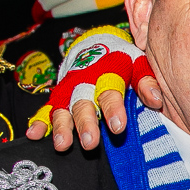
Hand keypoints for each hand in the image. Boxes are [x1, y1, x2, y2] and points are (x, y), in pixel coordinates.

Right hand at [23, 45, 161, 149]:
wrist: (95, 45)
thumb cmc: (121, 61)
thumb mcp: (137, 65)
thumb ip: (147, 82)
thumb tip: (156, 100)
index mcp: (106, 75)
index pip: (110, 93)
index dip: (113, 109)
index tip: (118, 127)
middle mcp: (84, 84)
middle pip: (83, 105)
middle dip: (86, 124)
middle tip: (90, 143)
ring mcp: (68, 92)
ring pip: (63, 110)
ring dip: (62, 127)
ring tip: (63, 145)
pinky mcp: (56, 99)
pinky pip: (45, 111)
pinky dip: (38, 123)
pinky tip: (33, 135)